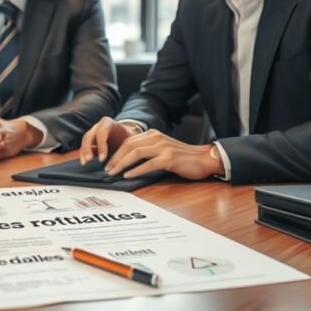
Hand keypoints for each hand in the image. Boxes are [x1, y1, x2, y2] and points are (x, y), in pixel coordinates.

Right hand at [79, 117, 142, 163]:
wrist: (126, 134)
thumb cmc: (130, 136)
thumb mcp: (131, 137)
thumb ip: (128, 143)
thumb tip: (129, 155)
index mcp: (108, 123)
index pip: (101, 132)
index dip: (101, 145)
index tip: (102, 159)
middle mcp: (98, 126)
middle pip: (89, 135)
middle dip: (88, 148)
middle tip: (89, 160)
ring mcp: (93, 133)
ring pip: (85, 141)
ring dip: (84, 152)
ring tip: (84, 163)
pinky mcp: (91, 140)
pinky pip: (84, 146)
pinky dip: (83, 154)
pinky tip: (84, 162)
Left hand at [104, 130, 222, 179]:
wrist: (204, 159)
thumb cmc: (182, 157)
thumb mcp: (163, 148)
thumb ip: (148, 150)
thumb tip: (129, 159)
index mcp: (153, 134)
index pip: (129, 141)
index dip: (116, 152)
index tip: (108, 163)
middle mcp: (156, 138)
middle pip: (129, 145)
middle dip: (115, 158)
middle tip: (107, 169)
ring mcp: (163, 147)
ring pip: (135, 153)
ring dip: (121, 163)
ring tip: (113, 172)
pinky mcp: (169, 159)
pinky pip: (148, 164)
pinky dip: (136, 170)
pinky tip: (128, 175)